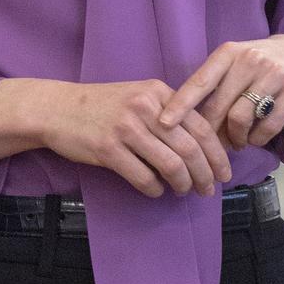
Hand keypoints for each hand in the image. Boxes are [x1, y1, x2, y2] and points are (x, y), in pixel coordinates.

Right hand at [41, 79, 231, 197]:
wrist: (58, 108)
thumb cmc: (102, 105)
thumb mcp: (138, 96)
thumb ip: (167, 112)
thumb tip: (200, 146)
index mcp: (157, 91)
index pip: (200, 125)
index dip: (217, 153)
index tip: (224, 172)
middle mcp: (145, 107)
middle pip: (189, 148)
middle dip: (205, 175)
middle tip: (208, 190)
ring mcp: (126, 128)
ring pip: (171, 165)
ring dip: (183, 185)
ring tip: (183, 192)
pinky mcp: (108, 149)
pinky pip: (143, 178)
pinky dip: (155, 190)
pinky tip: (155, 191)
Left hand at [158, 35, 283, 149]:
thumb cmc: (257, 64)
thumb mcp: (234, 63)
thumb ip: (214, 86)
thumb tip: (187, 123)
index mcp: (228, 52)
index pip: (200, 81)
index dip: (181, 104)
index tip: (163, 123)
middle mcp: (249, 59)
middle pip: (219, 106)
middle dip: (211, 132)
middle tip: (210, 146)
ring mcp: (274, 74)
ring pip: (242, 118)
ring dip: (236, 138)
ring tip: (237, 142)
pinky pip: (268, 127)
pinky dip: (257, 139)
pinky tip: (255, 138)